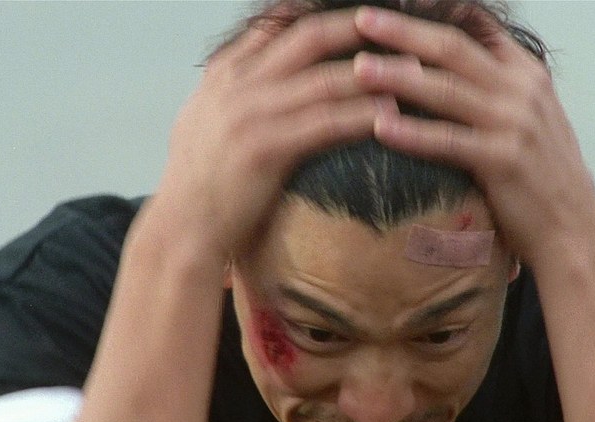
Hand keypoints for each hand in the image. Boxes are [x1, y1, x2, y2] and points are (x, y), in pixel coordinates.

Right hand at [154, 8, 395, 257]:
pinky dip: (362, 116)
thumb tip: (260, 71)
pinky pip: (326, 123)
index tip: (360, 12)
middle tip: (397, 25)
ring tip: (413, 71)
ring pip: (325, 79)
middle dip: (357, 26)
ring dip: (374, 73)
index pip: (277, 23)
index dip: (322, 12)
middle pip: (308, 36)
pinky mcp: (266, 148)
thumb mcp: (205, 119)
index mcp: (225, 72)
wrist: (181, 227)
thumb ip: (234, 90)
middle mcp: (237, 84)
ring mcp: (250, 114)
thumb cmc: (200, 180)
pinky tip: (391, 115)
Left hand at [351, 6, 594, 266]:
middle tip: (363, 19)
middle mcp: (522, 90)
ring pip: (447, 90)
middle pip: (453, 48)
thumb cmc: (542, 175)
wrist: (574, 227)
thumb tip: (447, 67)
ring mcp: (515, 124)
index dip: (438, 10)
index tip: (399, 1)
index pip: (479, 25)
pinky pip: (449, 142)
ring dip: (398, 76)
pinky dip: (412, 133)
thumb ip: (496, 87)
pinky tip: (380, 127)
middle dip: (404, 31)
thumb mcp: (531, 117)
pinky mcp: (504, 161)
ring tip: (359, 69)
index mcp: (526, 73)